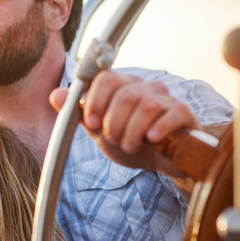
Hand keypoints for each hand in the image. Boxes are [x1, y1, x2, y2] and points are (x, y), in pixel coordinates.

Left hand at [50, 70, 199, 178]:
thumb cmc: (128, 142)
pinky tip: (151, 140)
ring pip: (147, 105)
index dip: (95, 100)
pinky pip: (172, 113)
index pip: (106, 78)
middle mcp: (145, 88)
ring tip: (130, 145)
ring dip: (132, 131)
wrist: (158, 162)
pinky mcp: (184, 113)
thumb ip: (79, 113)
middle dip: (113, 123)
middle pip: (125, 94)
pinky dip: (158, 128)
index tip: (91, 123)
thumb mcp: (98, 131)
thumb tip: (55, 95)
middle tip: (112, 139)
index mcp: (122, 88)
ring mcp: (166, 99)